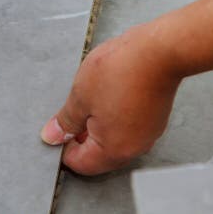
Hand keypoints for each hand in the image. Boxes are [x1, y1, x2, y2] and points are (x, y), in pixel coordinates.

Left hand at [40, 24, 181, 174]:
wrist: (159, 50)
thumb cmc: (121, 70)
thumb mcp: (81, 95)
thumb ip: (66, 121)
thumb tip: (53, 136)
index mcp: (113, 150)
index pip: (81, 163)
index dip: (64, 146)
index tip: (57, 128)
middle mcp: (134, 148)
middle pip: (100, 154)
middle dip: (82, 136)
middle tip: (74, 109)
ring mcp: (148, 133)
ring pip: (115, 138)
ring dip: (99, 124)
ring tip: (93, 96)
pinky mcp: (156, 117)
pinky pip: (129, 125)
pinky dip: (116, 115)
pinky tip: (110, 91)